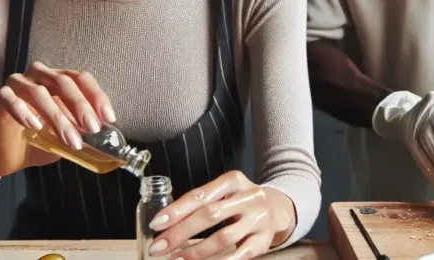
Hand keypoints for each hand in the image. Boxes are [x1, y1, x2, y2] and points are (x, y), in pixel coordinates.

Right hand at [0, 62, 116, 189]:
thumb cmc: (41, 140)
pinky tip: (35, 126)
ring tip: (68, 139)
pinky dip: (22, 110)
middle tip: (92, 128)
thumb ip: (83, 129)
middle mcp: (39, 75)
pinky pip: (8, 97)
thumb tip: (107, 134)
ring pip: (38, 92)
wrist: (9, 157)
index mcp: (58, 79)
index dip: (96, 96)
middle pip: (62, 81)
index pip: (81, 78)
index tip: (109, 118)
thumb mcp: (68, 134)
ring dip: (56, 116)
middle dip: (80, 105)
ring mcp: (16, 84)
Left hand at [147, 170, 296, 258]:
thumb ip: (200, 204)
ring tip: (177, 259)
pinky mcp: (264, 241)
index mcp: (233, 181)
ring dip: (196, 252)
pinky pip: (239, 255)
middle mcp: (248, 197)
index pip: (200, 195)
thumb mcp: (224, 193)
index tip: (156, 224)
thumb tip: (164, 226)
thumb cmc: (239, 201)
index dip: (176, 210)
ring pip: (224, 237)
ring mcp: (259, 219)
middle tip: (159, 247)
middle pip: (210, 215)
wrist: (277, 207)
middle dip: (181, 233)